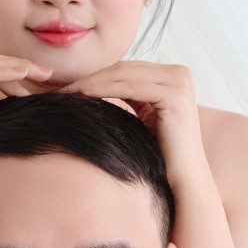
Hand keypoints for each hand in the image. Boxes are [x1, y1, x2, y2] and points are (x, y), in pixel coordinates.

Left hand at [57, 61, 206, 183]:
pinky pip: (130, 87)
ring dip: (93, 81)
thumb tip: (97, 83)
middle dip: (93, 76)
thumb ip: (131, 95)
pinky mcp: (174, 94)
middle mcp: (180, 73)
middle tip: (64, 88)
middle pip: (126, 68)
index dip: (98, 75)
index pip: (128, 68)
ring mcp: (179, 82)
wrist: (183, 179)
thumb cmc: (159, 154)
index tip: (72, 86)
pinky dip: (104, 89)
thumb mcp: (144, 117)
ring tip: (69, 91)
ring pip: (125, 74)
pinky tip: (83, 94)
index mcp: (173, 76)